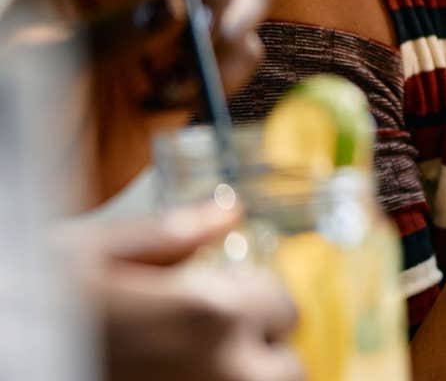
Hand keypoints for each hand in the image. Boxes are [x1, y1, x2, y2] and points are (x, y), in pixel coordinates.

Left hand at [19, 0, 274, 109]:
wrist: (25, 179)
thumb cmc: (12, 111)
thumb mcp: (42, 63)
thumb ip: (107, 29)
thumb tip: (175, 4)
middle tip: (208, 13)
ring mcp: (177, 25)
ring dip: (237, 21)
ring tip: (193, 63)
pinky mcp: (200, 69)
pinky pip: (245, 50)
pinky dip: (228, 71)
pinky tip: (178, 99)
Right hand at [66, 203, 301, 380]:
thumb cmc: (30, 302)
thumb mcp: (93, 254)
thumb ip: (173, 234)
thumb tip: (226, 213)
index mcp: (208, 311)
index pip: (282, 305)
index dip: (254, 298)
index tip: (226, 297)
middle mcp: (219, 369)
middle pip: (285, 369)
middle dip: (259, 353)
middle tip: (220, 343)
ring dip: (246, 380)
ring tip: (204, 366)